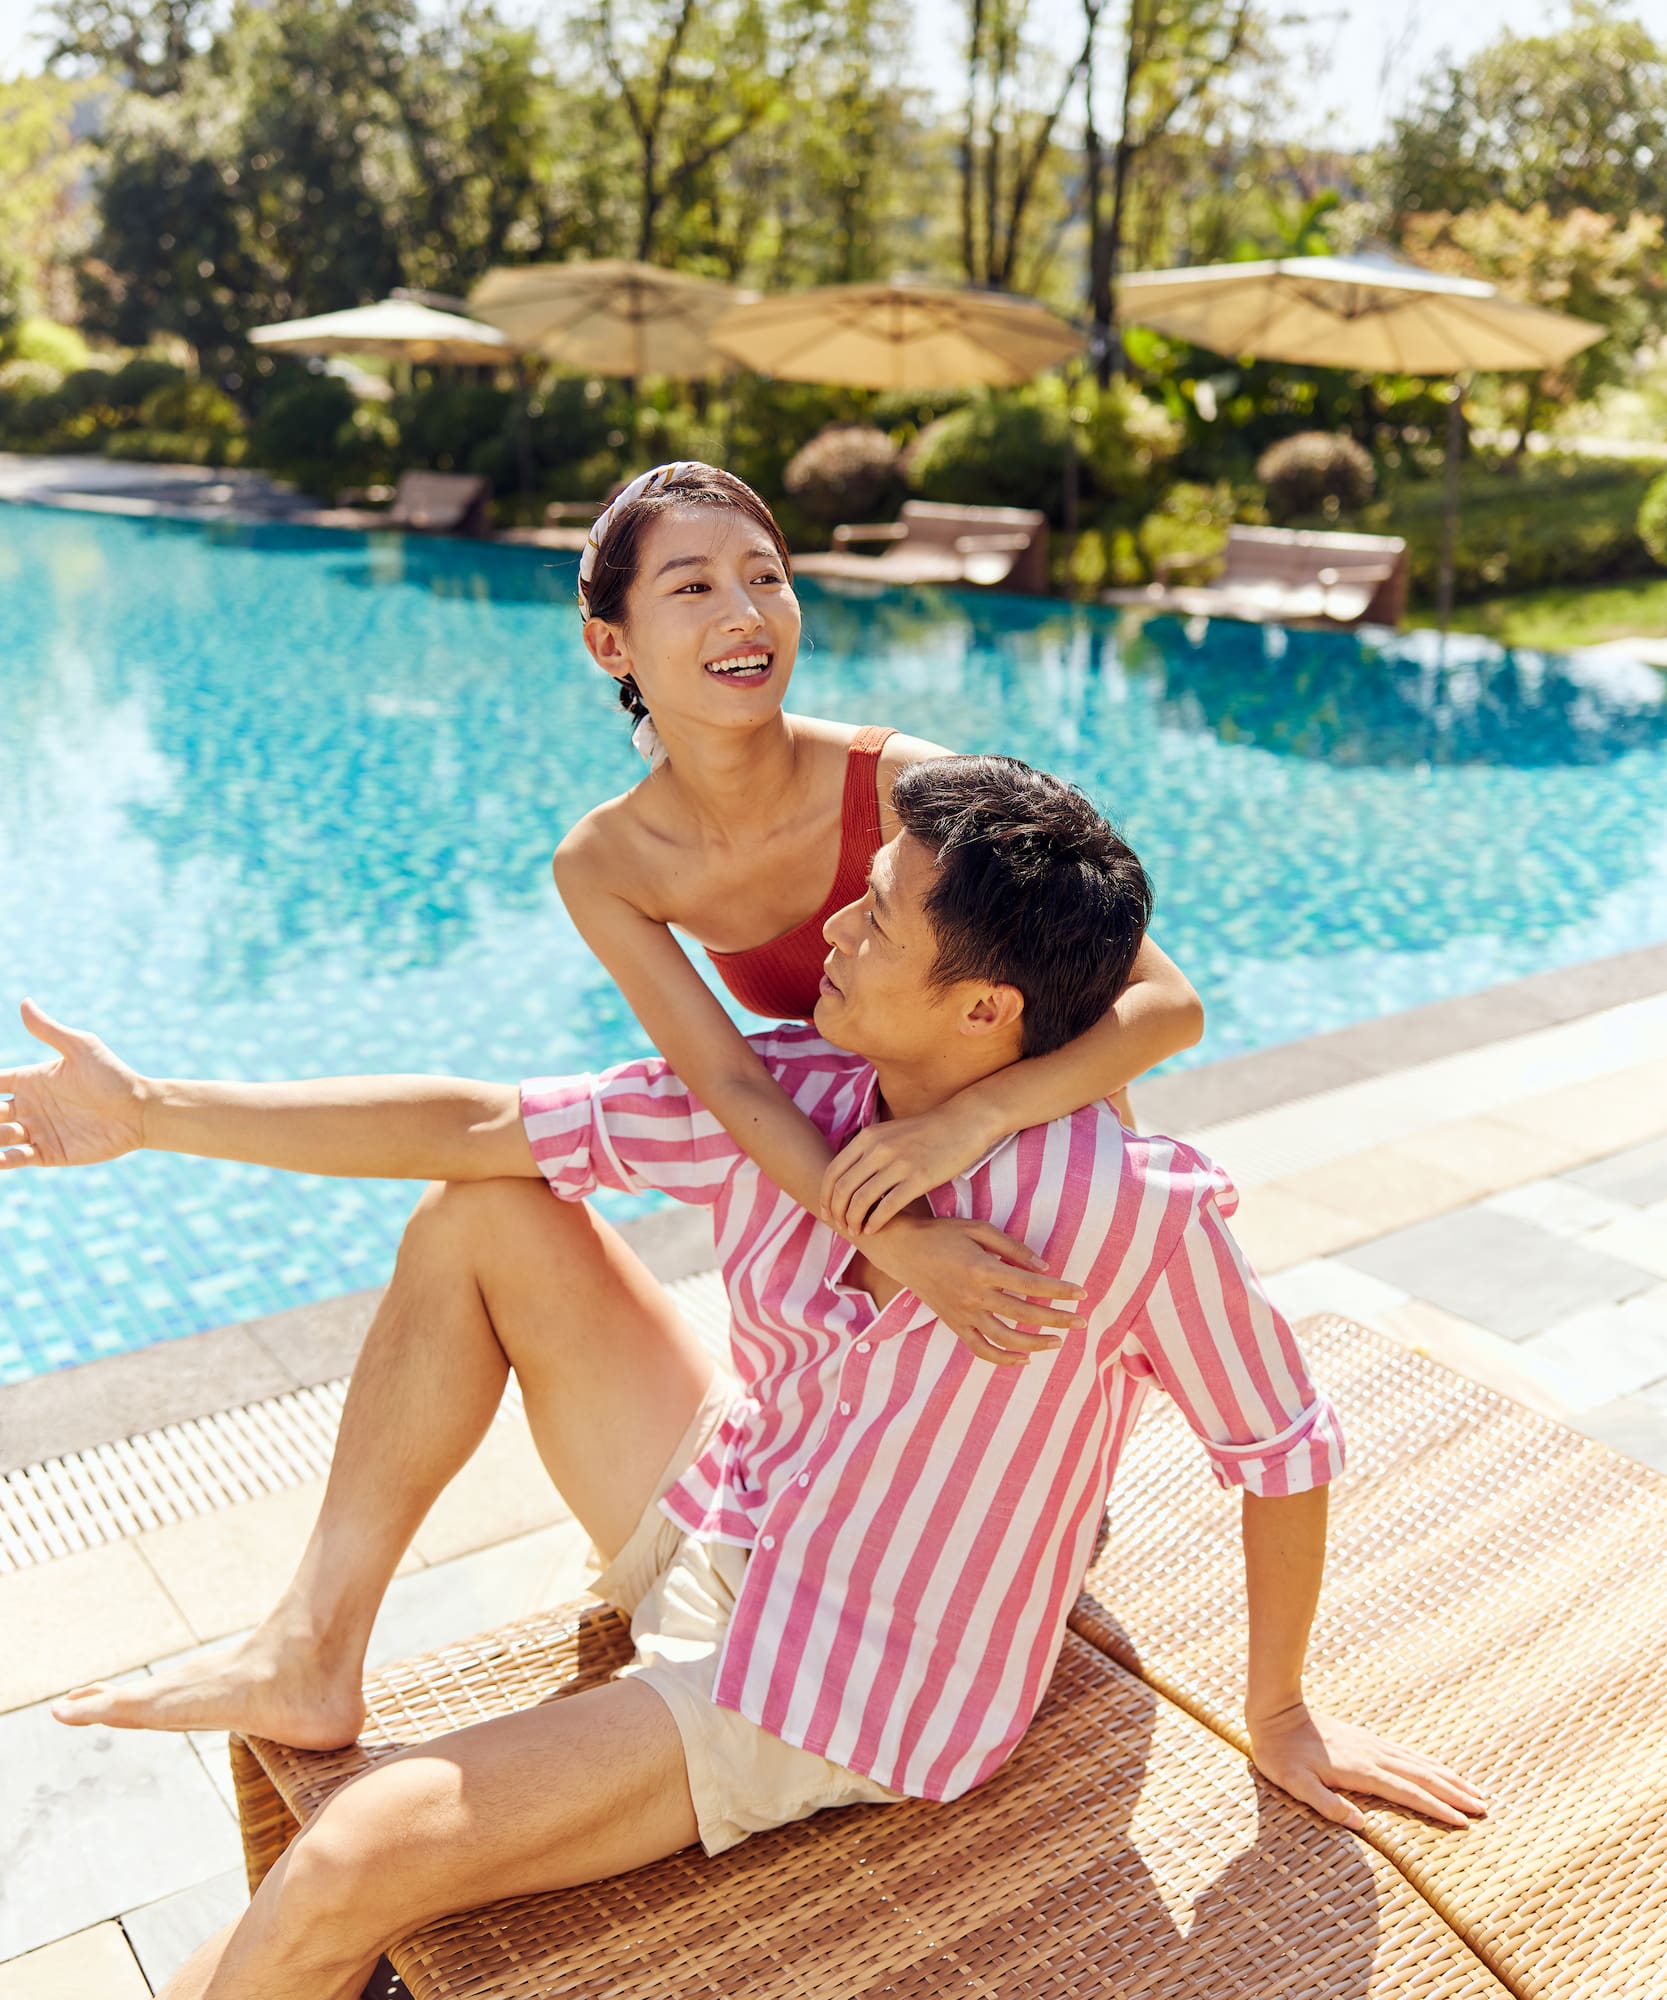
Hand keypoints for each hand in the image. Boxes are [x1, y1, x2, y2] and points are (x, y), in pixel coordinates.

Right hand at [0, 1000, 148, 1169]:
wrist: (140, 1112)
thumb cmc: (113, 1076)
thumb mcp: (81, 1049)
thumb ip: (49, 1030)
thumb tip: (25, 1002)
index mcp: (32, 1080)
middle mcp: (29, 1106)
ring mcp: (37, 1131)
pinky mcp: (48, 1153)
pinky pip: (16, 1159)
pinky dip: (2, 1160)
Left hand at [822, 1096, 997, 1234]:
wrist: (962, 1123)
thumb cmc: (924, 1133)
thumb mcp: (888, 1133)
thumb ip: (866, 1151)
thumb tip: (846, 1178)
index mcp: (867, 1137)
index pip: (833, 1172)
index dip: (825, 1196)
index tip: (826, 1212)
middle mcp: (878, 1149)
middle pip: (843, 1188)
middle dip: (837, 1213)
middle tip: (840, 1226)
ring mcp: (899, 1163)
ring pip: (862, 1200)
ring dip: (854, 1220)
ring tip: (856, 1230)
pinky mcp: (919, 1178)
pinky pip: (888, 1206)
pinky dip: (875, 1222)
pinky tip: (873, 1229)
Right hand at [862, 1211, 1086, 1367]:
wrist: (902, 1249)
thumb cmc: (943, 1233)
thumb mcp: (979, 1228)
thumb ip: (1013, 1248)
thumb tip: (1043, 1268)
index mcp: (983, 1269)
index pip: (1031, 1285)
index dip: (1060, 1291)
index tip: (1082, 1294)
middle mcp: (974, 1296)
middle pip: (1024, 1314)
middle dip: (1058, 1319)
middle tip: (1082, 1321)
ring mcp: (963, 1314)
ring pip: (1005, 1339)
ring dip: (1035, 1344)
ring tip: (1058, 1342)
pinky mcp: (954, 1324)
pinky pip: (980, 1349)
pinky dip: (1003, 1359)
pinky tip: (1024, 1359)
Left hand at [1248, 1700, 1487, 1831]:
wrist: (1275, 1712)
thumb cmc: (1281, 1754)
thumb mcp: (1296, 1784)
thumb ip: (1327, 1804)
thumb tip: (1361, 1825)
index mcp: (1361, 1770)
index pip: (1408, 1792)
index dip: (1436, 1808)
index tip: (1464, 1823)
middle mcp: (1373, 1755)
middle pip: (1423, 1776)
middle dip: (1454, 1793)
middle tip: (1484, 1807)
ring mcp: (1372, 1745)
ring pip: (1419, 1763)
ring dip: (1447, 1777)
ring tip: (1473, 1790)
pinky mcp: (1367, 1740)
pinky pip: (1406, 1753)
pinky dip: (1428, 1763)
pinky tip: (1437, 1769)